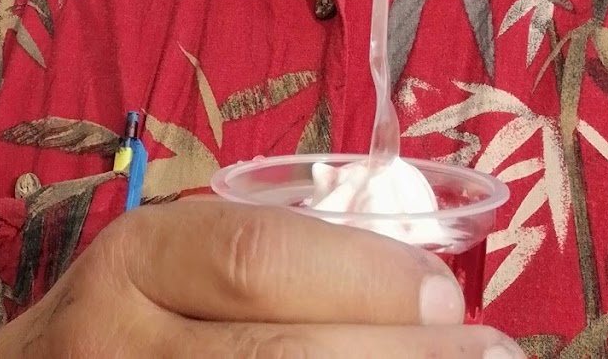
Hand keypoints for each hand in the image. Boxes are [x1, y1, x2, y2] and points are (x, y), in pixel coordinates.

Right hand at [0, 197, 523, 356]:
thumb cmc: (121, 328)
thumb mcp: (167, 271)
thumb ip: (259, 269)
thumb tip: (418, 289)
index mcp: (133, 261)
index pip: (255, 258)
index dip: (364, 277)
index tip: (447, 295)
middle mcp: (116, 345)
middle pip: (276, 357)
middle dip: (397, 355)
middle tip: (491, 354)